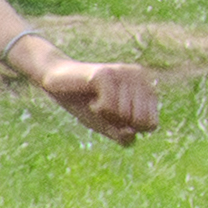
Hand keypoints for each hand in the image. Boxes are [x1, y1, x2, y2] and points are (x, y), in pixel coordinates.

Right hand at [39, 50, 164, 143]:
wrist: (57, 83)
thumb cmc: (86, 104)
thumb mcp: (106, 125)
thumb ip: (122, 135)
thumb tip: (132, 133)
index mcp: (147, 88)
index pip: (151, 125)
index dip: (129, 129)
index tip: (116, 116)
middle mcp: (140, 77)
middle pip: (138, 122)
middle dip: (118, 122)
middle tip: (104, 107)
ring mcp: (124, 72)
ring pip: (124, 115)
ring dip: (105, 115)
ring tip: (96, 99)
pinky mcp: (107, 73)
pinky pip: (108, 107)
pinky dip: (96, 109)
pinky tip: (91, 97)